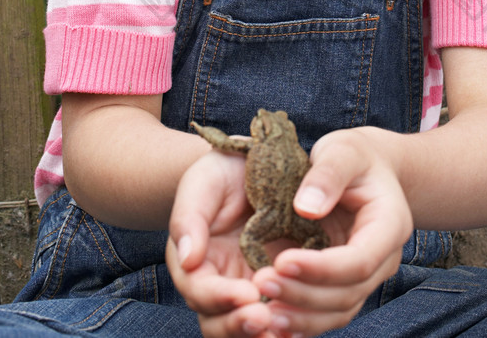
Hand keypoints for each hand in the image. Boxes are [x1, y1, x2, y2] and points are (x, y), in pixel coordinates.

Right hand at [167, 148, 277, 336]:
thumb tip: (187, 259)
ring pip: (244, 328)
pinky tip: (299, 324)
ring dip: (260, 334)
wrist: (249, 167)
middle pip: (218, 323)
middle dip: (239, 326)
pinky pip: (275, 318)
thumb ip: (189, 219)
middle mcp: (216, 284)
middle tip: (265, 319)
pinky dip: (284, 327)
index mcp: (193, 263)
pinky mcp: (272, 289)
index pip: (200, 292)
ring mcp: (244, 289)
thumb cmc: (220, 174)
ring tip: (282, 330)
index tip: (248, 294)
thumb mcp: (201, 185)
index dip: (221, 298)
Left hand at [248, 127, 413, 335]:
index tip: (282, 260)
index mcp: (389, 225)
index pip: (359, 261)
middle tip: (262, 282)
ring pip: (338, 310)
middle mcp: (383, 259)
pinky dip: (301, 319)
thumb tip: (306, 208)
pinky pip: (326, 312)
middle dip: (304, 294)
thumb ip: (327, 175)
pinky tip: (273, 319)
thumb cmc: (355, 156)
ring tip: (262, 312)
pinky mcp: (346, 284)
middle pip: (348, 293)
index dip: (322, 268)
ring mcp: (366, 276)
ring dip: (300, 315)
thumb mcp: (343, 151)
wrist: (367, 168)